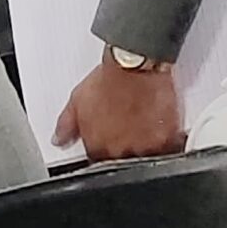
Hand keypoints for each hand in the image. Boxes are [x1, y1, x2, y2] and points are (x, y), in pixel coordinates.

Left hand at [56, 51, 184, 159]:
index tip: (109, 141)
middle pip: (122, 164)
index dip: (103, 151)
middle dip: (123, 151)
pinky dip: (166, 145)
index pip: (97, 163)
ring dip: (144, 150)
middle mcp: (120, 151)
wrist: (135, 63)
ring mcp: (144, 147)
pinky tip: (160, 130)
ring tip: (144, 128)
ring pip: (145, 160)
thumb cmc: (109, 78)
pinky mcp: (166, 140)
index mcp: (97, 146)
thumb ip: (66, 126)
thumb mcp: (77, 100)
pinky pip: (168, 151)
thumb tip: (58, 141)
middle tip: (128, 130)